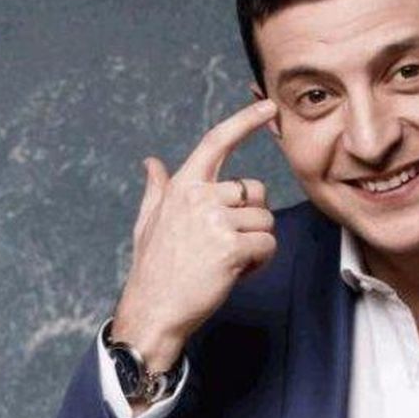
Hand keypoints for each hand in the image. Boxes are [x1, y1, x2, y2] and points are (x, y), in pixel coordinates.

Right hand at [111, 99, 278, 372]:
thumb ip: (157, 189)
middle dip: (252, 218)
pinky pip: (267, 245)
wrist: (153, 310)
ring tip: (227, 262)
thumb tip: (151, 163)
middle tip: (227, 245)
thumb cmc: (154, 269)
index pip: (216, 142)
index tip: (269, 106)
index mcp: (182, 186)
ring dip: (256, 244)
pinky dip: (260, 262)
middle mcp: (199, 197)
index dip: (245, 120)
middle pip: (256, 191)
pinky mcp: (231, 247)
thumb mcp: (149, 222)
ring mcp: (215, 220)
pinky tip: (236, 274)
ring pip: (265, 221)